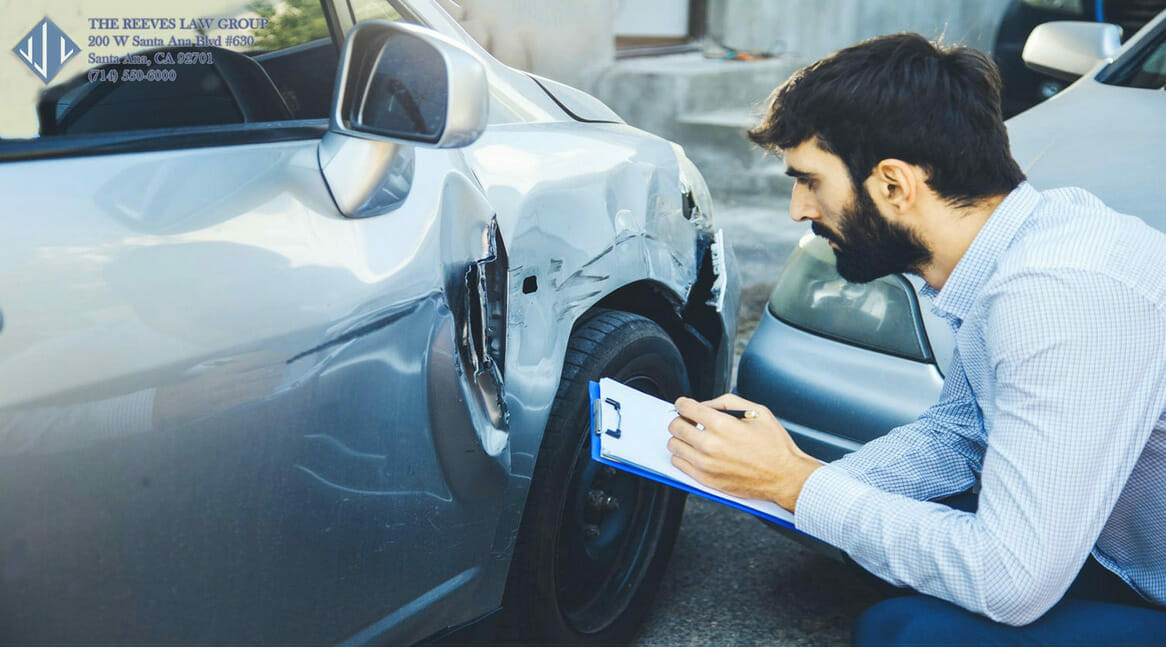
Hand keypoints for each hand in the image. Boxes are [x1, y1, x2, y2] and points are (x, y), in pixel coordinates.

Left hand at [667, 393, 821, 511]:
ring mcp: (706, 465)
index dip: (683, 404)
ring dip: (680, 439)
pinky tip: (695, 453)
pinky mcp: (706, 480)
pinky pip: (679, 465)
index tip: (684, 405)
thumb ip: (727, 402)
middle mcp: (710, 445)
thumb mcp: (757, 411)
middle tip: (690, 421)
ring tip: (694, 438)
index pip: (686, 408)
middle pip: (675, 427)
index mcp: (722, 425)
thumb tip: (705, 405)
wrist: (785, 477)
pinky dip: (682, 456)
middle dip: (681, 420)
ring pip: (674, 446)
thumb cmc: (775, 446)